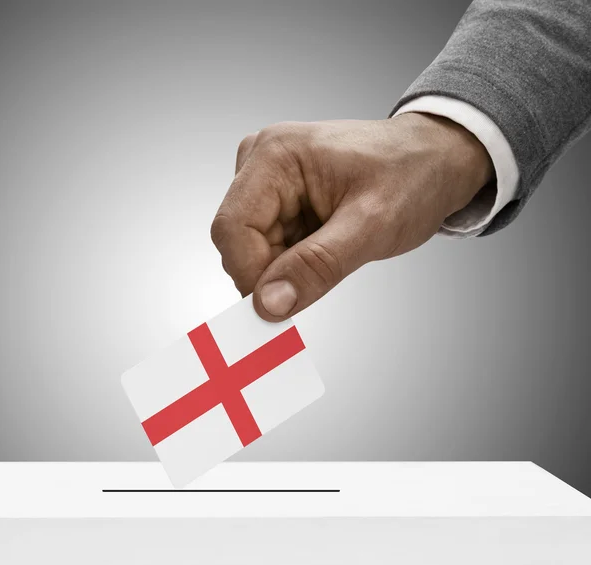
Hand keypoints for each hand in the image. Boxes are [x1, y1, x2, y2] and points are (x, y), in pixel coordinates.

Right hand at [211, 114, 492, 320]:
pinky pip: (268, 247)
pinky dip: (293, 263)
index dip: (251, 275)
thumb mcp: (372, 225)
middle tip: (320, 279)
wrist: (434, 161)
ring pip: (252, 250)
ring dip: (286, 268)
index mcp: (275, 155)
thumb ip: (317, 265)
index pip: (232, 229)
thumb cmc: (412, 175)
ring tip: (334, 252)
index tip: (280, 307)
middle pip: (238, 241)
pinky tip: (325, 249)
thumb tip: (268, 303)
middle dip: (273, 273)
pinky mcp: (278, 199)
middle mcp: (261, 163)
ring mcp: (268, 181)